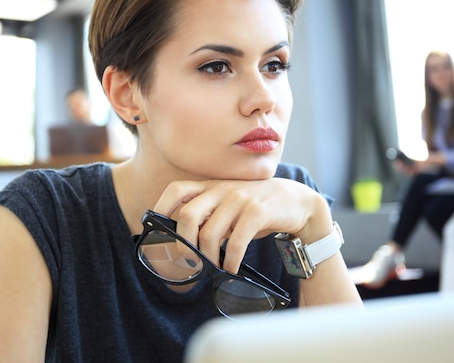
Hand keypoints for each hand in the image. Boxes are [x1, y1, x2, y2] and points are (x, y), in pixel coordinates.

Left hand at [153, 178, 331, 273]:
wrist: (297, 202)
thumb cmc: (257, 210)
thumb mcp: (229, 207)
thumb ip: (209, 218)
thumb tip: (184, 243)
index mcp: (212, 187)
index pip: (177, 189)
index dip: (162, 207)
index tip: (156, 227)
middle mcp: (222, 189)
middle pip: (188, 215)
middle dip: (184, 243)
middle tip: (190, 260)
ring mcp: (239, 198)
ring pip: (210, 232)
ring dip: (209, 256)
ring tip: (215, 266)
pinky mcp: (257, 211)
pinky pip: (236, 240)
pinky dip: (230, 259)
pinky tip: (231, 267)